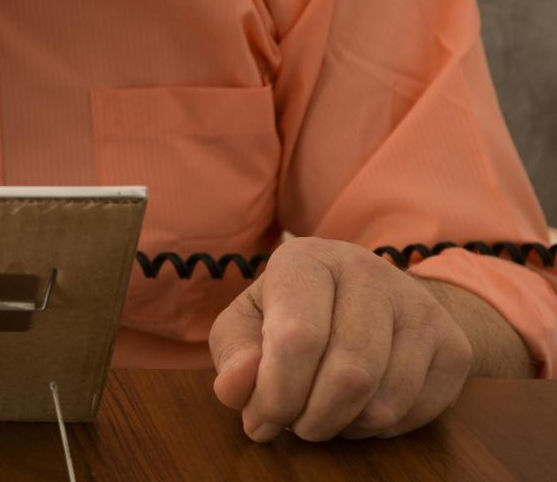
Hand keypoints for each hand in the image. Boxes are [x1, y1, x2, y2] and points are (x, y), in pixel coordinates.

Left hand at [208, 237, 472, 441]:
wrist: (368, 301)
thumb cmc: (291, 314)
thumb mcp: (246, 325)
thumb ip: (234, 356)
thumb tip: (235, 389)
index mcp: (307, 259)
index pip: (298, 338)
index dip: (277, 394)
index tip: (261, 419)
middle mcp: (370, 272)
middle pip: (349, 375)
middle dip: (312, 418)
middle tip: (294, 424)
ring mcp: (420, 308)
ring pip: (385, 401)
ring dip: (344, 426)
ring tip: (322, 413)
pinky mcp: (454, 346)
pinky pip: (416, 414)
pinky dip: (379, 429)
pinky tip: (358, 408)